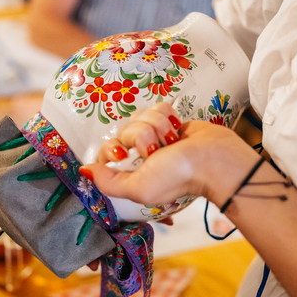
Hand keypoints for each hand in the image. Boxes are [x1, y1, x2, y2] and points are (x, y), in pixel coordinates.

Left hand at [83, 103, 256, 207]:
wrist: (212, 158)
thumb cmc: (178, 177)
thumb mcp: (138, 188)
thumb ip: (107, 182)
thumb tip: (83, 170)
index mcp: (129, 173)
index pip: (106, 152)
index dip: (114, 150)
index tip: (127, 157)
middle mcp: (139, 156)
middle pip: (122, 132)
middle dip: (140, 138)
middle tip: (156, 152)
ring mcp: (154, 137)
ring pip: (139, 117)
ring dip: (156, 127)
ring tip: (172, 142)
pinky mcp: (168, 121)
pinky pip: (156, 107)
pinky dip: (167, 116)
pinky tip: (177, 130)